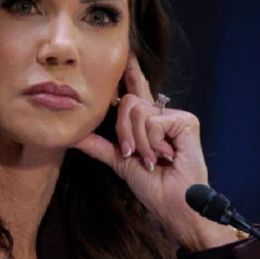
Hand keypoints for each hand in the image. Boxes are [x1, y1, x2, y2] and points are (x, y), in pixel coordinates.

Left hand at [72, 54, 238, 250]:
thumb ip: (99, 146)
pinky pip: (152, 120)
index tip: (127, 53)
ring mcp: (175, 116)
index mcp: (148, 124)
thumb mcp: (120, 162)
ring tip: (154, 159)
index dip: (131, 72)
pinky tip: (166, 155)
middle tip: (136, 155)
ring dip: (139, 141)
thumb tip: (73, 136)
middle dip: (124, 132)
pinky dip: (152, 142)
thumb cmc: (154, 188)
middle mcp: (162, 115)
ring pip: (137, 111)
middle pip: (128, 102)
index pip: (136, 91)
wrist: (174, 205)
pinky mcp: (186, 120)